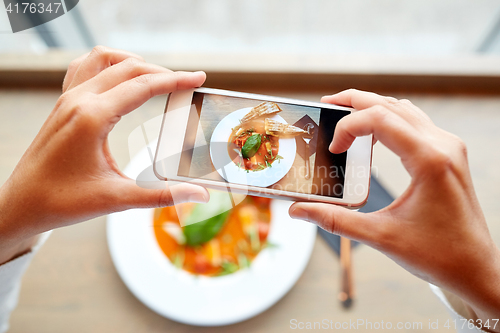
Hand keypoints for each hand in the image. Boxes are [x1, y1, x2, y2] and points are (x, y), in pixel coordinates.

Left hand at [0, 46, 208, 263]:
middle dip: (161, 72)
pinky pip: (85, 67)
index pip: (143, 86)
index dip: (175, 80)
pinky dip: (108, 64)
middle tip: (186, 82)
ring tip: (156, 78)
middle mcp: (78, 100)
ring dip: (134, 63)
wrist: (22, 205)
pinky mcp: (62, 104)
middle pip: (128, 68)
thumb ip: (162, 195)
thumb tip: (199, 194)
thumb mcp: (116, 198)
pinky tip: (119, 78)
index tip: (198, 77)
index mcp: (91, 117)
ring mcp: (67, 98)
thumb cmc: (61, 201)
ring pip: (105, 59)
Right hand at [289, 89, 499, 324]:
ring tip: (345, 115)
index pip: (380, 119)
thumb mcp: (380, 236)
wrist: (476, 268)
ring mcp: (449, 147)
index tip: (334, 148)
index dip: (348, 126)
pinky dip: (389, 121)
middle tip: (326, 104)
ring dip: (373, 108)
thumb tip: (298, 211)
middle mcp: (443, 145)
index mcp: (429, 159)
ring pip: (405, 110)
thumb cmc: (438, 254)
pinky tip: (373, 135)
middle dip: (355, 101)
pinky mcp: (448, 154)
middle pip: (391, 105)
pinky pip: (415, 123)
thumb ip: (335, 220)